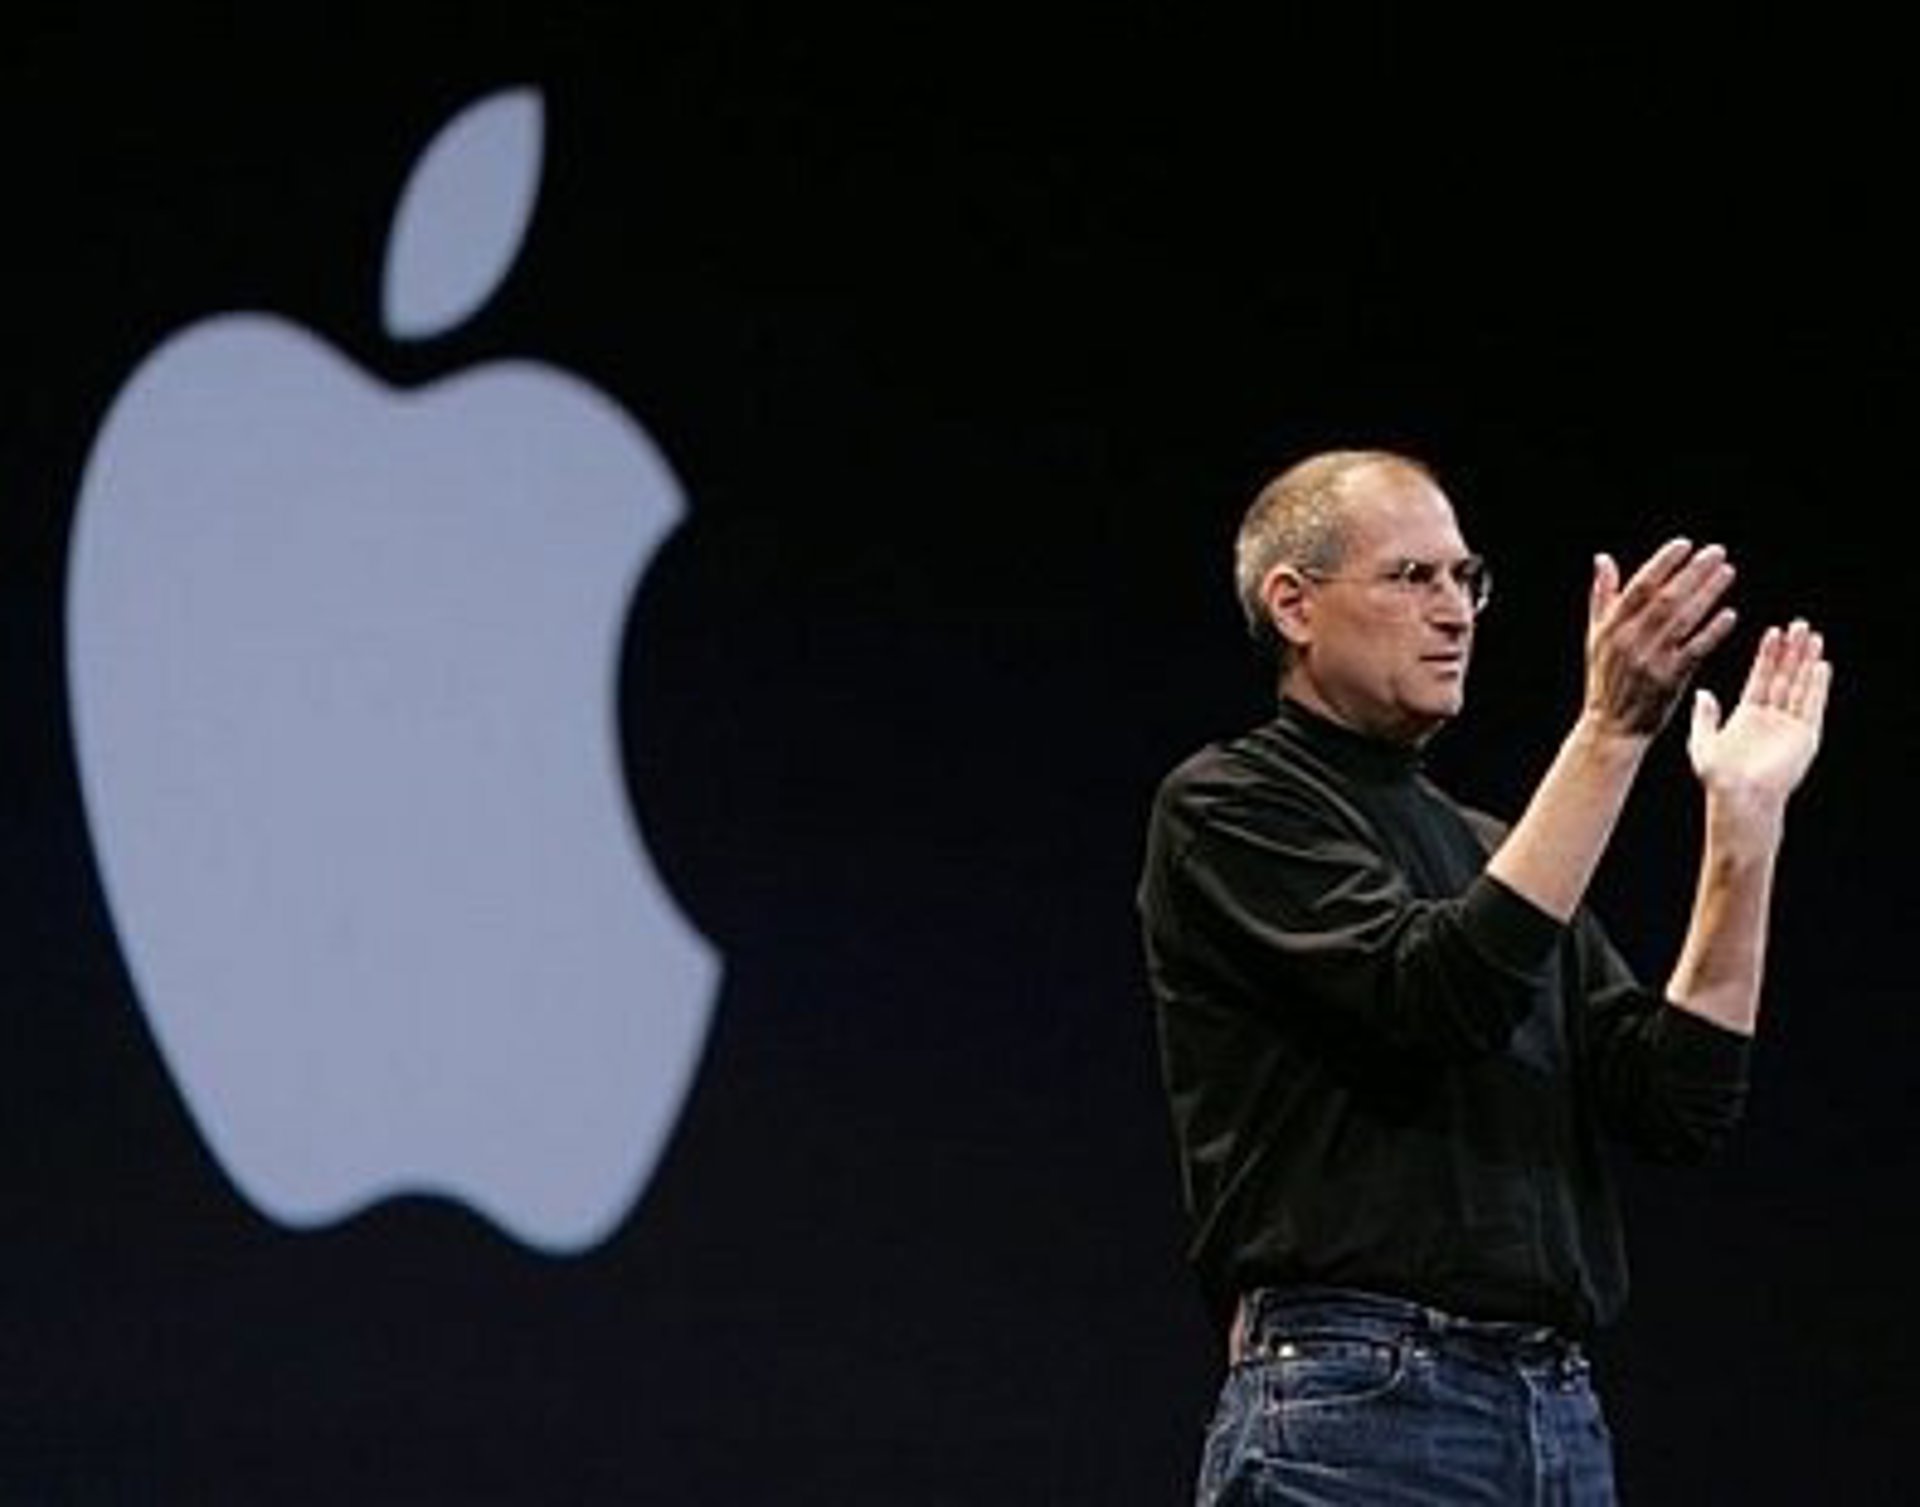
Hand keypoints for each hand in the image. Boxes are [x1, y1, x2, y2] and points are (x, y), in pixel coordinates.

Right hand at [1585, 539, 1738, 737]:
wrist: (1612, 725)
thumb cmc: (1607, 677)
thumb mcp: (1596, 636)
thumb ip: (1602, 596)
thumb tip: (1603, 558)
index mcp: (1611, 627)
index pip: (1640, 586)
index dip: (1663, 563)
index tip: (1685, 544)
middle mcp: (1630, 640)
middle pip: (1666, 599)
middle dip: (1693, 573)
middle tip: (1717, 552)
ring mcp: (1651, 660)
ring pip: (1683, 620)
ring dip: (1708, 594)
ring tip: (1728, 573)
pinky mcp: (1670, 679)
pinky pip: (1696, 650)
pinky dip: (1713, 631)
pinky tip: (1730, 615)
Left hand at [1687, 619, 1831, 814]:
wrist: (1741, 799)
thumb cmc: (1718, 777)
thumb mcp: (1703, 742)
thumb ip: (1704, 717)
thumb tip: (1702, 693)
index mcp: (1748, 715)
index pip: (1761, 677)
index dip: (1768, 655)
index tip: (1773, 632)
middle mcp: (1771, 717)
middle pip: (1784, 676)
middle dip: (1791, 651)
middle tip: (1799, 624)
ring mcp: (1789, 726)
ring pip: (1800, 686)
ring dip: (1807, 663)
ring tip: (1814, 637)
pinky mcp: (1805, 737)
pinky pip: (1812, 706)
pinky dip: (1817, 687)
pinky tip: (1822, 666)